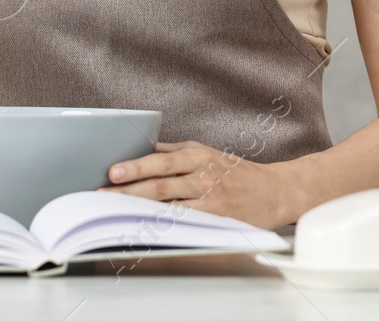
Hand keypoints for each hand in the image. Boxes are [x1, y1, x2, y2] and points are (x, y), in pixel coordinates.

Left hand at [97, 140, 299, 230]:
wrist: (275, 192)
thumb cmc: (237, 172)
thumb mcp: (207, 152)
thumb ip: (175, 152)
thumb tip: (142, 147)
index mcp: (199, 156)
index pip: (161, 161)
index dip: (136, 166)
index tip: (112, 172)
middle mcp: (205, 177)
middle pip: (161, 185)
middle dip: (129, 191)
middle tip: (103, 195)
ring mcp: (211, 202)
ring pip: (171, 208)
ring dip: (141, 211)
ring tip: (116, 214)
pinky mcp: (217, 222)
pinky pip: (186, 225)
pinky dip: (165, 227)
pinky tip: (146, 230)